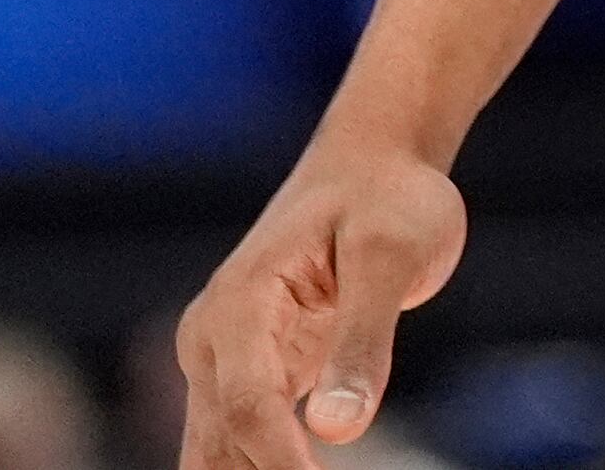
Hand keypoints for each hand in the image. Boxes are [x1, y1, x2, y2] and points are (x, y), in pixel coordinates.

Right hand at [178, 132, 468, 469]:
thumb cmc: (388, 197)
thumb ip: (364, 339)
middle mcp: (213, 341)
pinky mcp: (251, 379)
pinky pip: (244, 445)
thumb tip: (337, 432)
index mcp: (239, 305)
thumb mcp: (391, 252)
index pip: (248, 408)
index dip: (284, 466)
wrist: (372, 165)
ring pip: (219, 456)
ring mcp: (224, 363)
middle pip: (220, 447)